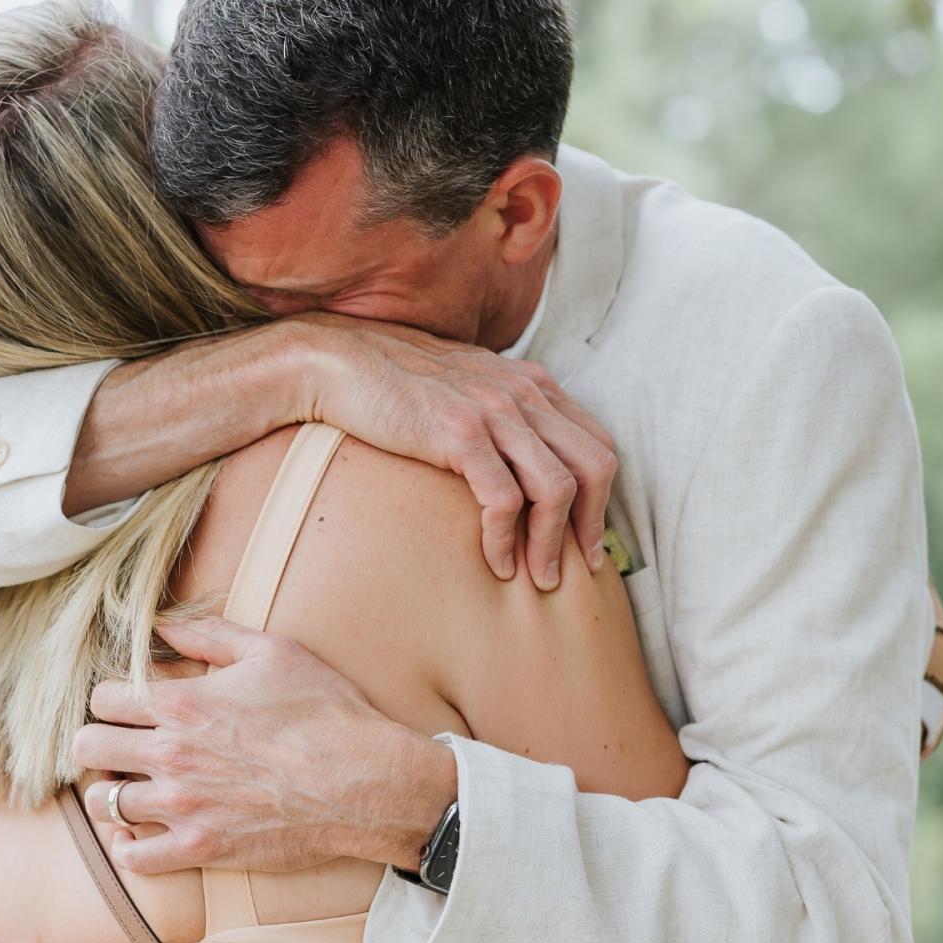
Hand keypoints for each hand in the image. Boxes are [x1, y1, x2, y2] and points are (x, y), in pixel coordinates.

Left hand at [73, 616, 457, 875]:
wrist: (364, 781)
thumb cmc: (324, 711)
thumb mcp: (272, 652)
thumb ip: (209, 635)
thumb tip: (163, 626)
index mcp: (182, 703)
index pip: (102, 698)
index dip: (112, 697)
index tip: (130, 704)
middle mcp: (171, 755)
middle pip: (88, 748)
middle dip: (99, 742)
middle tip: (122, 744)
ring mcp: (182, 806)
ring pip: (104, 803)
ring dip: (113, 792)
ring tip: (133, 786)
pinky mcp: (200, 848)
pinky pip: (132, 858)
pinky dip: (127, 846)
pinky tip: (139, 832)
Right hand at [289, 316, 617, 590]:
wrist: (339, 364)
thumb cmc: (395, 387)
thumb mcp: (467, 391)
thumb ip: (502, 418)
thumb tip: (519, 468)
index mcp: (532, 384)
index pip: (596, 443)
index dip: (602, 498)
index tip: (589, 540)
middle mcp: (523, 393)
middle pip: (593, 465)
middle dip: (593, 525)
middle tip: (581, 567)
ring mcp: (494, 410)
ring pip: (556, 488)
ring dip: (552, 543)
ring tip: (540, 577)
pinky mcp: (460, 433)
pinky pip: (504, 499)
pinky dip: (506, 540)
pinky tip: (497, 563)